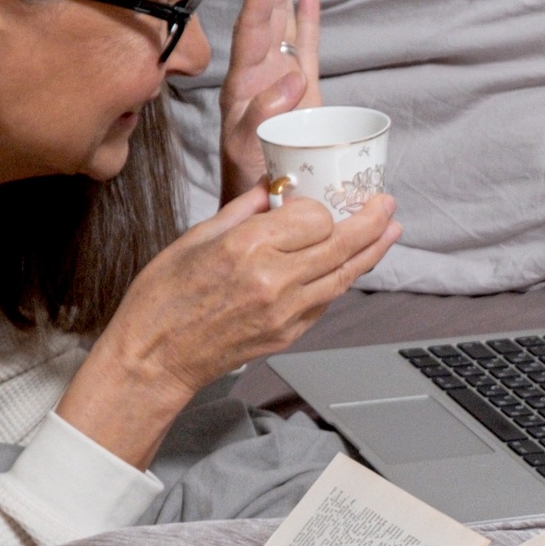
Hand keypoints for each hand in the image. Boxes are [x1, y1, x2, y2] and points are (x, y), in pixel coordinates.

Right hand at [56, 189, 399, 467]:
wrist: (154, 358)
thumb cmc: (163, 298)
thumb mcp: (195, 237)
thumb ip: (243, 210)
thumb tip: (274, 187)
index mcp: (248, 247)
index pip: (315, 217)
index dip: (321, 205)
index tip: (315, 199)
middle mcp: (274, 279)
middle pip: (342, 244)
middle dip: (371, 221)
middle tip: (387, 203)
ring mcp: (285, 312)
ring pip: (345, 275)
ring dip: (373, 251)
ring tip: (390, 230)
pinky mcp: (288, 334)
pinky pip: (327, 301)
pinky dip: (344, 279)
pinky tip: (352, 265)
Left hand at [218, 0, 321, 203]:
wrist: (260, 214)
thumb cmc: (250, 190)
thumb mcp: (248, 156)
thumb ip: (263, 118)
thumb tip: (290, 80)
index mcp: (242, 89)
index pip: (252, 30)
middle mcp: (257, 80)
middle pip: (264, 18)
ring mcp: (278, 85)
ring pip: (282, 27)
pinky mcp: (301, 97)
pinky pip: (303, 50)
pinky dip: (304, 21)